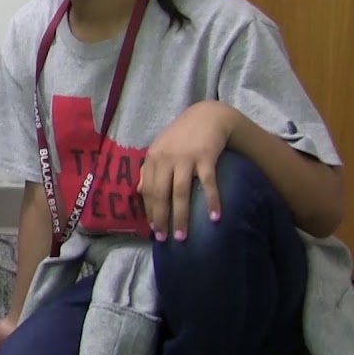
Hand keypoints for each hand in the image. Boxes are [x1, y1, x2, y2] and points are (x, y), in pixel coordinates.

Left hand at [138, 100, 238, 241]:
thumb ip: (149, 169)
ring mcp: (186, 158)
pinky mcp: (206, 157)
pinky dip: (212, 201)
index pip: (148, 190)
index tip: (153, 229)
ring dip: (181, 216)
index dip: (150, 210)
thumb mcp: (161, 149)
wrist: (208, 115)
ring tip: (182, 236)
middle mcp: (166, 158)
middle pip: (161, 194)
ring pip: (180, 193)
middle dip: (162, 219)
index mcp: (153, 157)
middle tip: (164, 239)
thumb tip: (138, 190)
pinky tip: (215, 218)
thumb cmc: (182, 136)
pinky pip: (208, 183)